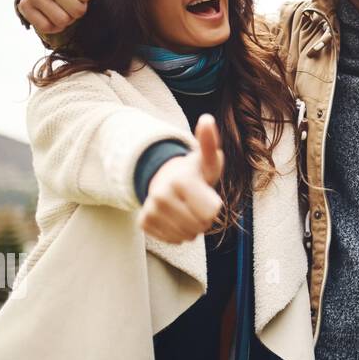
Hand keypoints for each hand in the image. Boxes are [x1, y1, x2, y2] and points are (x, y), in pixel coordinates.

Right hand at [139, 114, 224, 243]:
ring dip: (193, 227)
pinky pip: (173, 240)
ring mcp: (150, 210)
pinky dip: (179, 233)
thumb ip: (209, 142)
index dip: (214, 207)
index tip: (206, 194)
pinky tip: (176, 218)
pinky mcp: (144, 223)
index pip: (211, 213)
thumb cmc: (194, 171)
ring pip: (187, 236)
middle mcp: (161, 196)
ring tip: (187, 209)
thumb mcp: (207, 159)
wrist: (165, 179)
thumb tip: (207, 119)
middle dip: (204, 218)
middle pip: (200, 226)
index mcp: (181, 181)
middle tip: (197, 202)